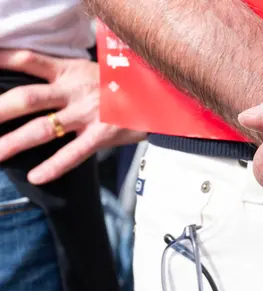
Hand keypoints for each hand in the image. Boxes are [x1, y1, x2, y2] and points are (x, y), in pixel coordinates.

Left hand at [0, 50, 144, 183]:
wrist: (164, 96)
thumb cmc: (129, 85)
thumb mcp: (98, 70)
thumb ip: (71, 77)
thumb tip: (48, 84)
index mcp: (71, 71)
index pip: (29, 60)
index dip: (1, 59)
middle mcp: (75, 91)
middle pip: (26, 98)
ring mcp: (88, 114)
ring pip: (43, 128)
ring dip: (15, 142)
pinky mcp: (103, 135)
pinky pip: (74, 153)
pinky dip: (54, 167)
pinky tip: (36, 177)